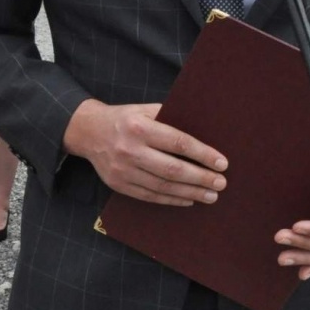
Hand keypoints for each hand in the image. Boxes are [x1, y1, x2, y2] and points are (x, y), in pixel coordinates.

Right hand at [62, 99, 226, 205]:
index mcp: (139, 127)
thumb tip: (204, 135)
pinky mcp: (118, 185)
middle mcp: (129, 149)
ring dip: (191, 193)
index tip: (221, 163)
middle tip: (221, 183)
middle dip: (201, 178)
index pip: (178, 142)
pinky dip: (172, 200)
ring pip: (163, 186)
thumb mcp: (145, 110)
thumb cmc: (124, 119)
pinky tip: (188, 199)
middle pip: (172, 169)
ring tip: (211, 196)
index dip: (203, 154)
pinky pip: (150, 196)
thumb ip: (170, 120)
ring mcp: (122, 170)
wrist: (88, 132)